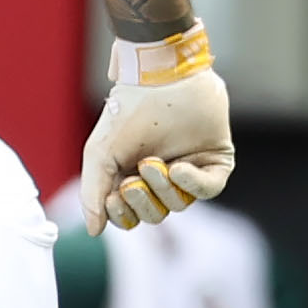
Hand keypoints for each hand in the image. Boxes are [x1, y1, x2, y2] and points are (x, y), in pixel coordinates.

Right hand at [79, 34, 235, 234]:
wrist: (159, 77)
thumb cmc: (126, 111)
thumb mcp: (100, 154)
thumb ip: (93, 193)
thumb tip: (93, 231)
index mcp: (133, 176)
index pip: (130, 215)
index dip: (122, 214)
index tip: (114, 197)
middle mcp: (162, 177)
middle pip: (155, 214)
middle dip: (142, 202)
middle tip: (133, 181)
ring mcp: (190, 169)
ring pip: (179, 203)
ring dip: (163, 188)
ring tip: (153, 163)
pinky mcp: (214, 161)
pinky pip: (208, 189)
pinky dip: (192, 184)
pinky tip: (178, 168)